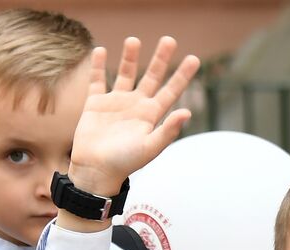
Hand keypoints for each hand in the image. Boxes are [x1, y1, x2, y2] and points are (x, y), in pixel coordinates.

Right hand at [66, 36, 199, 199]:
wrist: (96, 170)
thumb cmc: (125, 163)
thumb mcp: (150, 147)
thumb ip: (168, 130)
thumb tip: (187, 112)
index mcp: (152, 115)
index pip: (171, 91)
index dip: (182, 75)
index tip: (193, 58)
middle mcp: (136, 105)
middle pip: (151, 77)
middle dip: (160, 59)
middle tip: (169, 40)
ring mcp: (116, 103)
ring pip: (125, 74)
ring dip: (130, 57)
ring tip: (134, 40)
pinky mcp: (96, 104)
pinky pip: (98, 80)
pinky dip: (98, 66)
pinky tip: (100, 50)